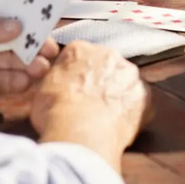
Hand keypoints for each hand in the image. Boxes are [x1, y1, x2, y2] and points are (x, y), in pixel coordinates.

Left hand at [0, 0, 58, 98]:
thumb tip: (18, 26)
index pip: (3, 10)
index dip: (24, 12)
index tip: (46, 15)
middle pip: (11, 38)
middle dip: (31, 42)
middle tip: (51, 48)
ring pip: (9, 61)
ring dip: (27, 63)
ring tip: (42, 66)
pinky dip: (14, 81)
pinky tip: (27, 81)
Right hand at [31, 41, 152, 166]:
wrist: (80, 134)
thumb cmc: (56, 113)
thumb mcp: (40, 91)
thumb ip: (53, 80)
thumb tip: (56, 84)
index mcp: (80, 49)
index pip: (80, 56)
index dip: (76, 75)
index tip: (74, 90)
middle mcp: (108, 55)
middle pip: (106, 66)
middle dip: (100, 82)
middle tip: (90, 105)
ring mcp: (130, 75)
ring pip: (125, 83)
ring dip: (118, 96)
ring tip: (104, 118)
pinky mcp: (145, 97)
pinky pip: (140, 104)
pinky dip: (133, 114)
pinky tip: (120, 127)